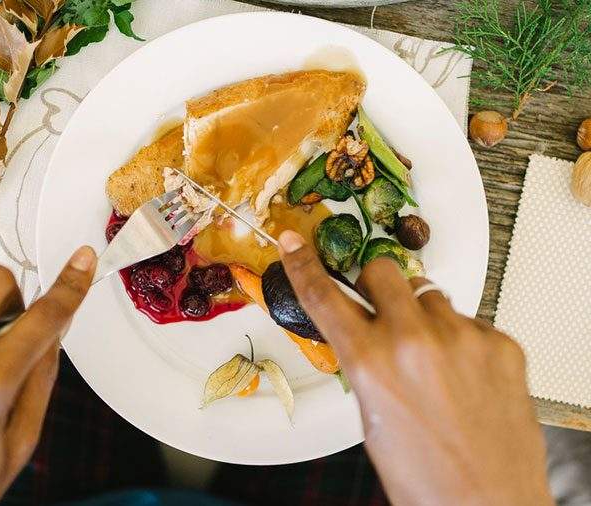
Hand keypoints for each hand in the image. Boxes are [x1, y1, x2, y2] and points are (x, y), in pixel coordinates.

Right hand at [277, 231, 552, 505]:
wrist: (487, 505)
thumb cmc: (424, 477)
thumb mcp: (372, 417)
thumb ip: (366, 364)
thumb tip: (367, 334)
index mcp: (371, 362)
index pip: (324, 297)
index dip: (304, 264)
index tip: (294, 242)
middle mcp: (415, 340)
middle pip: (384, 271)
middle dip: (378, 286)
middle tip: (385, 313)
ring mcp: (462, 338)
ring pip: (431, 295)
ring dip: (424, 316)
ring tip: (434, 359)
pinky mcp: (500, 344)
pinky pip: (471, 322)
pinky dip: (463, 341)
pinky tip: (465, 375)